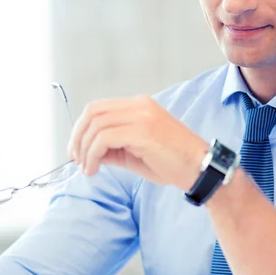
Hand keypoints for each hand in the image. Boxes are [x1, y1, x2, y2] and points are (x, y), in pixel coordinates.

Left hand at [68, 95, 207, 189]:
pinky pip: (105, 139)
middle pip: (93, 112)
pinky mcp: (142, 131)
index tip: (75, 149)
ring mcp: (141, 116)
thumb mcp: (135, 153)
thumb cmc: (172, 162)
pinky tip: (94, 169)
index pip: (98, 107)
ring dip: (84, 150)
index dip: (80, 128)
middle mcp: (139, 105)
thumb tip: (88, 153)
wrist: (200, 168)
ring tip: (87, 169)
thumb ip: (112, 147)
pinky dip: (93, 155)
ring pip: (96, 126)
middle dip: (78, 137)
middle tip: (75, 159)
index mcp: (139, 105)